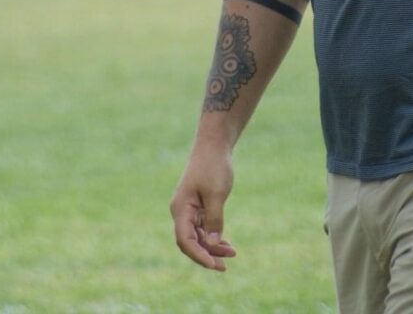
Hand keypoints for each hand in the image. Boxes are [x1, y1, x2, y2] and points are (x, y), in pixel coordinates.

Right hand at [170, 141, 237, 271]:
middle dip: (206, 255)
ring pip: (198, 236)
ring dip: (212, 246)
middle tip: (224, 266)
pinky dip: (213, 236)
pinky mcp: (198, 207)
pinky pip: (203, 228)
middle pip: (190, 242)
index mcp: (181, 209)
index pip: (185, 240)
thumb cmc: (213, 167)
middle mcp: (181, 212)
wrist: (214, 146)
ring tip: (232, 253)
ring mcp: (189, 210)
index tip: (214, 264)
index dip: (199, 255)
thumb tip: (213, 244)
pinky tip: (226, 244)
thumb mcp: (216, 194)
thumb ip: (214, 219)